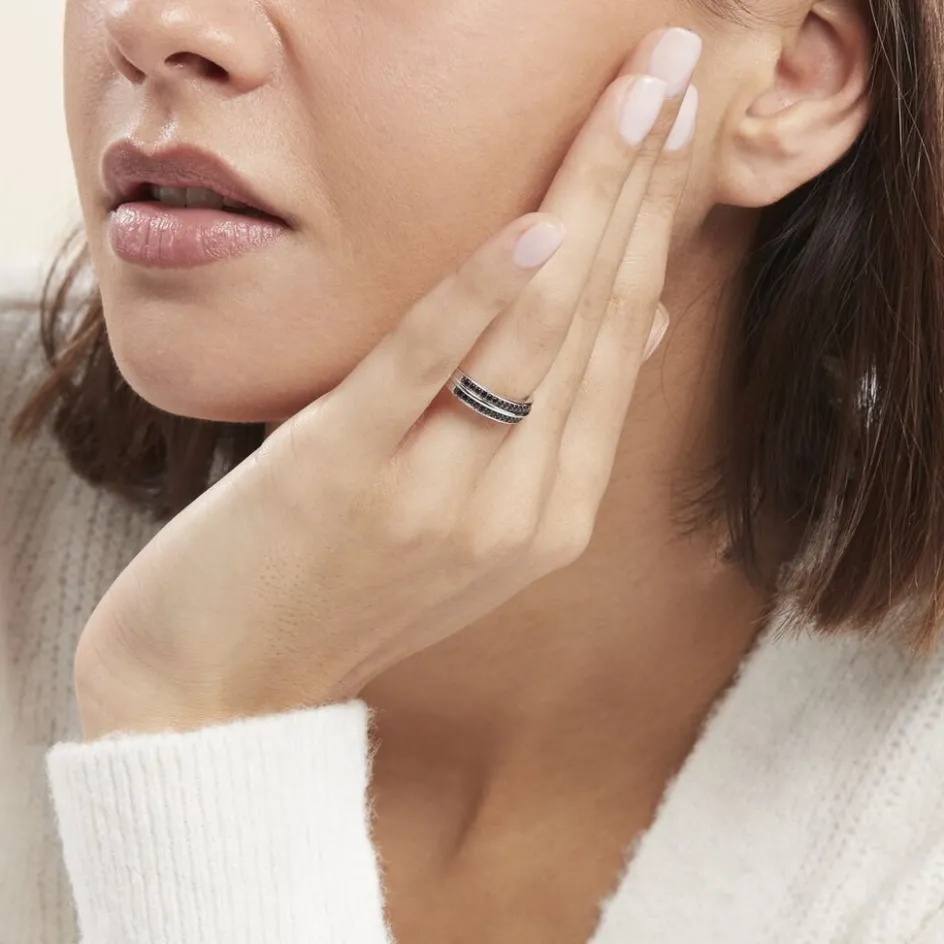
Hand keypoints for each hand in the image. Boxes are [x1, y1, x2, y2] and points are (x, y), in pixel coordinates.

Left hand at [74, 33, 699, 738]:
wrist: (223, 689)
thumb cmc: (339, 590)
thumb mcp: (466, 521)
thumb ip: (552, 431)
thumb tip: (634, 318)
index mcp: (551, 514)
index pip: (618, 344)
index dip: (653, 228)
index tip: (673, 129)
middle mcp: (519, 510)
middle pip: (595, 319)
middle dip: (643, 183)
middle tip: (676, 69)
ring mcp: (438, 498)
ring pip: (535, 333)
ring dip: (590, 202)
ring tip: (634, 98)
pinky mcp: (344, 476)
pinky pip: (426, 371)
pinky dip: (482, 295)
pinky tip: (535, 223)